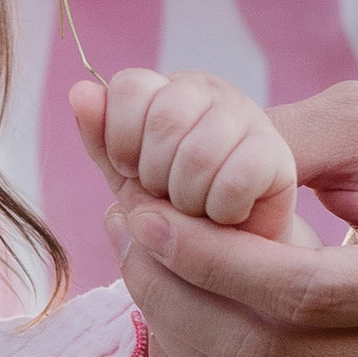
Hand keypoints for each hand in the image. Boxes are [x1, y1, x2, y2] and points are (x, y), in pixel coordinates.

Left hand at [70, 66, 295, 237]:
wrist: (230, 270)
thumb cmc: (175, 226)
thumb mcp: (129, 181)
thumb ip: (103, 138)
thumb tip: (79, 91)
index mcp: (168, 92)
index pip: (131, 86)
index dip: (121, 139)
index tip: (131, 170)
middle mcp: (210, 95)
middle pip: (164, 118)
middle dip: (154, 179)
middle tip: (169, 201)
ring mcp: (249, 120)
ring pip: (197, 154)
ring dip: (188, 203)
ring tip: (198, 215)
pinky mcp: (278, 156)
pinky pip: (235, 178)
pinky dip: (221, 211)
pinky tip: (227, 217)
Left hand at [110, 80, 357, 356]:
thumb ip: (276, 139)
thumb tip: (164, 150)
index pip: (302, 292)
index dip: (208, 259)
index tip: (141, 212)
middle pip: (266, 353)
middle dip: (172, 292)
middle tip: (121, 228)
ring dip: (172, 334)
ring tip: (137, 265)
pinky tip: (171, 316)